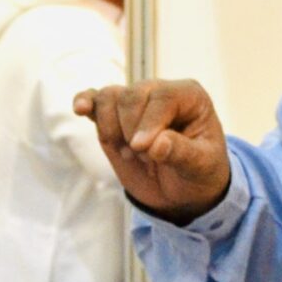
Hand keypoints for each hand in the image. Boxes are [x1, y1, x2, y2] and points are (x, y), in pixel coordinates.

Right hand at [73, 79, 231, 224]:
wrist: (184, 190)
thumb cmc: (200, 172)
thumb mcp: (201, 166)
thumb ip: (181, 153)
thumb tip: (155, 143)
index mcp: (189, 96)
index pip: (162, 97)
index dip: (149, 122)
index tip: (143, 149)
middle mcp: (160, 92)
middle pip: (132, 96)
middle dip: (131, 130)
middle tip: (144, 158)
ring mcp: (135, 102)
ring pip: (109, 97)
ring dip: (112, 129)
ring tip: (130, 153)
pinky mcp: (114, 117)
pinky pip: (95, 99)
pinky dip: (85, 102)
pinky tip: (81, 109)